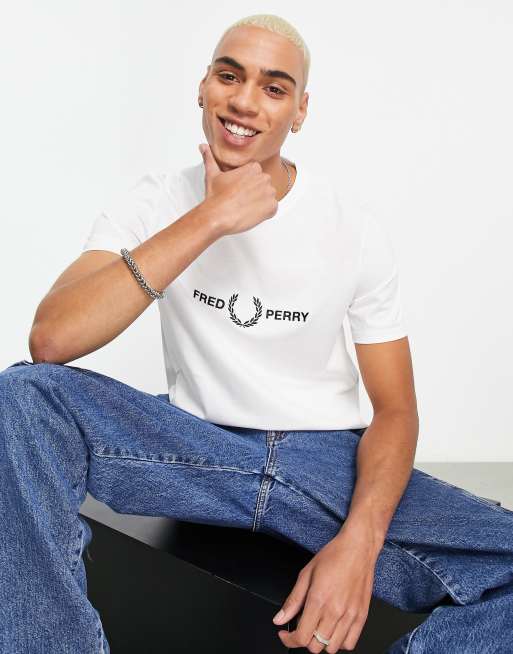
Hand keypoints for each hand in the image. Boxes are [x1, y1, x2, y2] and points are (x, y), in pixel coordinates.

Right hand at [198, 143, 277, 236]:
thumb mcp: (212, 174)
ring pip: (268, 197)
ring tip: (245, 207)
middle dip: (255, 192)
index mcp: (253, 168)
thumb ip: (210, 158)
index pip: (257, 174)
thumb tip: (203, 147)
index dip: (248, 183)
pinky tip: (252, 213)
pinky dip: (265, 213)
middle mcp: (264, 178)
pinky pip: (273, 209)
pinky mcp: (272, 207)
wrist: (218, 216)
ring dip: (261, 202)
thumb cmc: (216, 196)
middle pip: (263, 185)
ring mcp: (270, 193)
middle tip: (241, 199)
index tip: (240, 190)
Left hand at [272, 528, 378, 651]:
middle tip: (302, 626)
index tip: (285, 635)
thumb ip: (293, 600)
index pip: (301, 637)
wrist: (358, 548)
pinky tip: (334, 628)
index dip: (289, 640)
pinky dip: (339, 642)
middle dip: (304, 640)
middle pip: (315, 646)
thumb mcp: (306, 574)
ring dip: (321, 642)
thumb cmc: (334, 556)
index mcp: (319, 600)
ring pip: (332, 648)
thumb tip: (279, 619)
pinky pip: (350, 644)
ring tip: (318, 626)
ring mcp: (350, 616)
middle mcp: (335, 611)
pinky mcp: (362, 616)